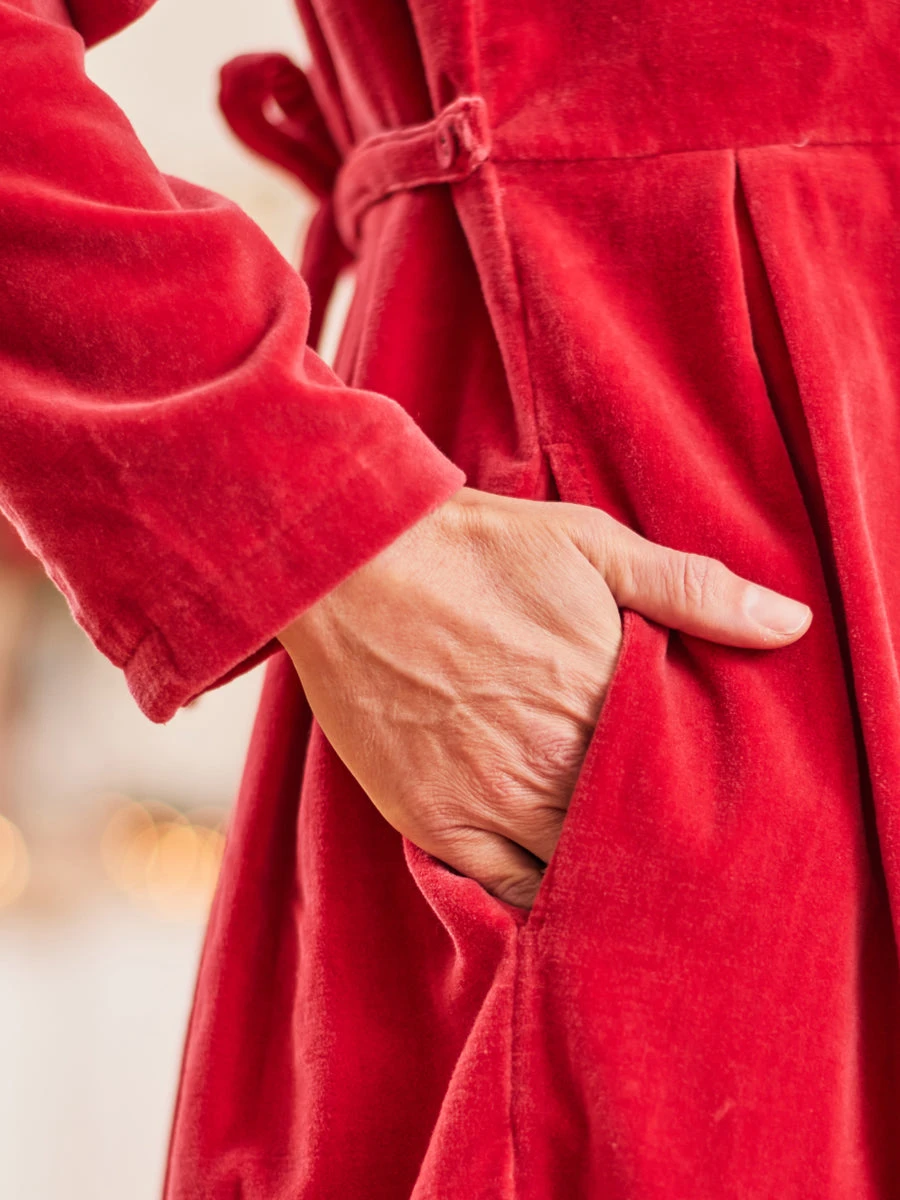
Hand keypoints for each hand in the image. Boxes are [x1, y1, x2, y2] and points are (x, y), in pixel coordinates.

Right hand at [278, 487, 810, 907]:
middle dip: (652, 832)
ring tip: (619, 863)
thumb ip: (690, 589)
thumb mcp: (589, 543)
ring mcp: (490, 798)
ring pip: (575, 868)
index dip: (697, 785)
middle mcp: (550, 758)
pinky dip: (539, 893)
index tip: (700, 782)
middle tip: (664, 830)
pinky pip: (503, 888)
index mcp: (599, 692)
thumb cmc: (473, 548)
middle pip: (630, 829)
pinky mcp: (436, 820)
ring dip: (603, 869)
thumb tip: (789, 626)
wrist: (352, 564)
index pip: (677, 772)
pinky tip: (557, 881)